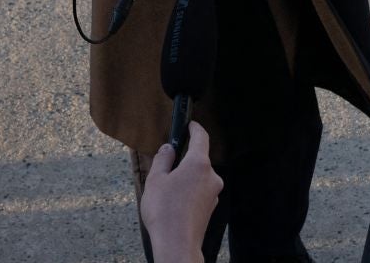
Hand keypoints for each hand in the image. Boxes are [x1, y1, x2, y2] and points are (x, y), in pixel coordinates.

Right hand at [141, 123, 221, 262]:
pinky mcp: (210, 208)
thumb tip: (169, 148)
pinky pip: (199, 192)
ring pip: (198, 178)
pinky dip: (189, 192)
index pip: (201, 137)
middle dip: (184, 160)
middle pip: (199, 159)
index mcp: (199, 164)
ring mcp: (213, 194)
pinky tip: (174, 203)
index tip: (190, 124)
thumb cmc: (164, 210)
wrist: (177, 244)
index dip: (195, 128)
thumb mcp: (156, 179)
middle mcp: (211, 177)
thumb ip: (163, 159)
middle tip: (165, 166)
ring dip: (185, 178)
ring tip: (166, 190)